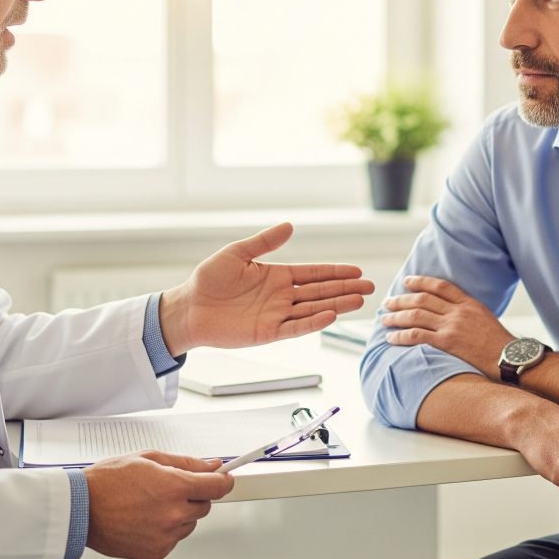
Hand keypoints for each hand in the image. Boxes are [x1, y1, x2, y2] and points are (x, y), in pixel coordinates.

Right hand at [84, 451, 234, 558]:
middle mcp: (174, 514)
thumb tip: (211, 466)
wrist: (82, 509)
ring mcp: (165, 536)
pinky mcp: (156, 552)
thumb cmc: (109, 481)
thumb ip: (187, 463)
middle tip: (170, 487)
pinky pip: (173, 539)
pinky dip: (166, 530)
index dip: (224, 481)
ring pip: (189, 523)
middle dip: (194, 494)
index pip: (218, 487)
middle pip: (205, 505)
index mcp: (175, 487)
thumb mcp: (150, 459)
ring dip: (179, 513)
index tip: (225, 478)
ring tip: (151, 503)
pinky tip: (146, 519)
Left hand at [159, 222, 374, 355]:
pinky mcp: (268, 332)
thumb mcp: (238, 253)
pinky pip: (295, 327)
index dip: (335, 272)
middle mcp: (281, 296)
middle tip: (370, 286)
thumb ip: (265, 242)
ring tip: (360, 300)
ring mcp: (277, 315)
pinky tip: (331, 315)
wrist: (189, 308)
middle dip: (345, 288)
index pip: (313, 273)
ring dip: (337, 305)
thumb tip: (290, 226)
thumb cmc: (209, 280)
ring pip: (314, 309)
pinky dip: (313, 322)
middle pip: (320, 291)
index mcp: (277, 276)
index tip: (357, 270)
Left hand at [381, 275, 512, 374]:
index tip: (407, 281)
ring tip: (384, 320)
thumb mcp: (486, 319)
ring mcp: (452, 325)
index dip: (421, 282)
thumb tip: (450, 312)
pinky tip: (391, 338)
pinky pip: (417, 335)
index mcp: (469, 303)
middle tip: (387, 302)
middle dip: (401, 300)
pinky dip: (401, 335)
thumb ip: (467, 312)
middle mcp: (459, 311)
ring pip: (416, 315)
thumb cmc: (501, 344)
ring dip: (397, 317)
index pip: (441, 286)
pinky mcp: (447, 342)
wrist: (511, 359)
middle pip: (423, 299)